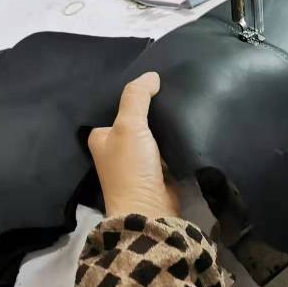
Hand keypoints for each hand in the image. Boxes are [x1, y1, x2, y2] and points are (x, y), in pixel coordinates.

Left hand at [88, 72, 180, 218]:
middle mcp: (116, 147)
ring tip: (182, 99)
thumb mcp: (129, 125)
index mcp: (100, 136)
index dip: (131, 93)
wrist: (150, 211)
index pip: (114, 105)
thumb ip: (137, 96)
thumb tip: (152, 75)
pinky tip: (186, 123)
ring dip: (164, 122)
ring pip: (153, 132)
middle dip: (151, 107)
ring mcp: (137, 160)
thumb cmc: (131, 168)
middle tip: (171, 85)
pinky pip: (167, 146)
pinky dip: (175, 138)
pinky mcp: (158, 170)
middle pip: (136, 118)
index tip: (151, 78)